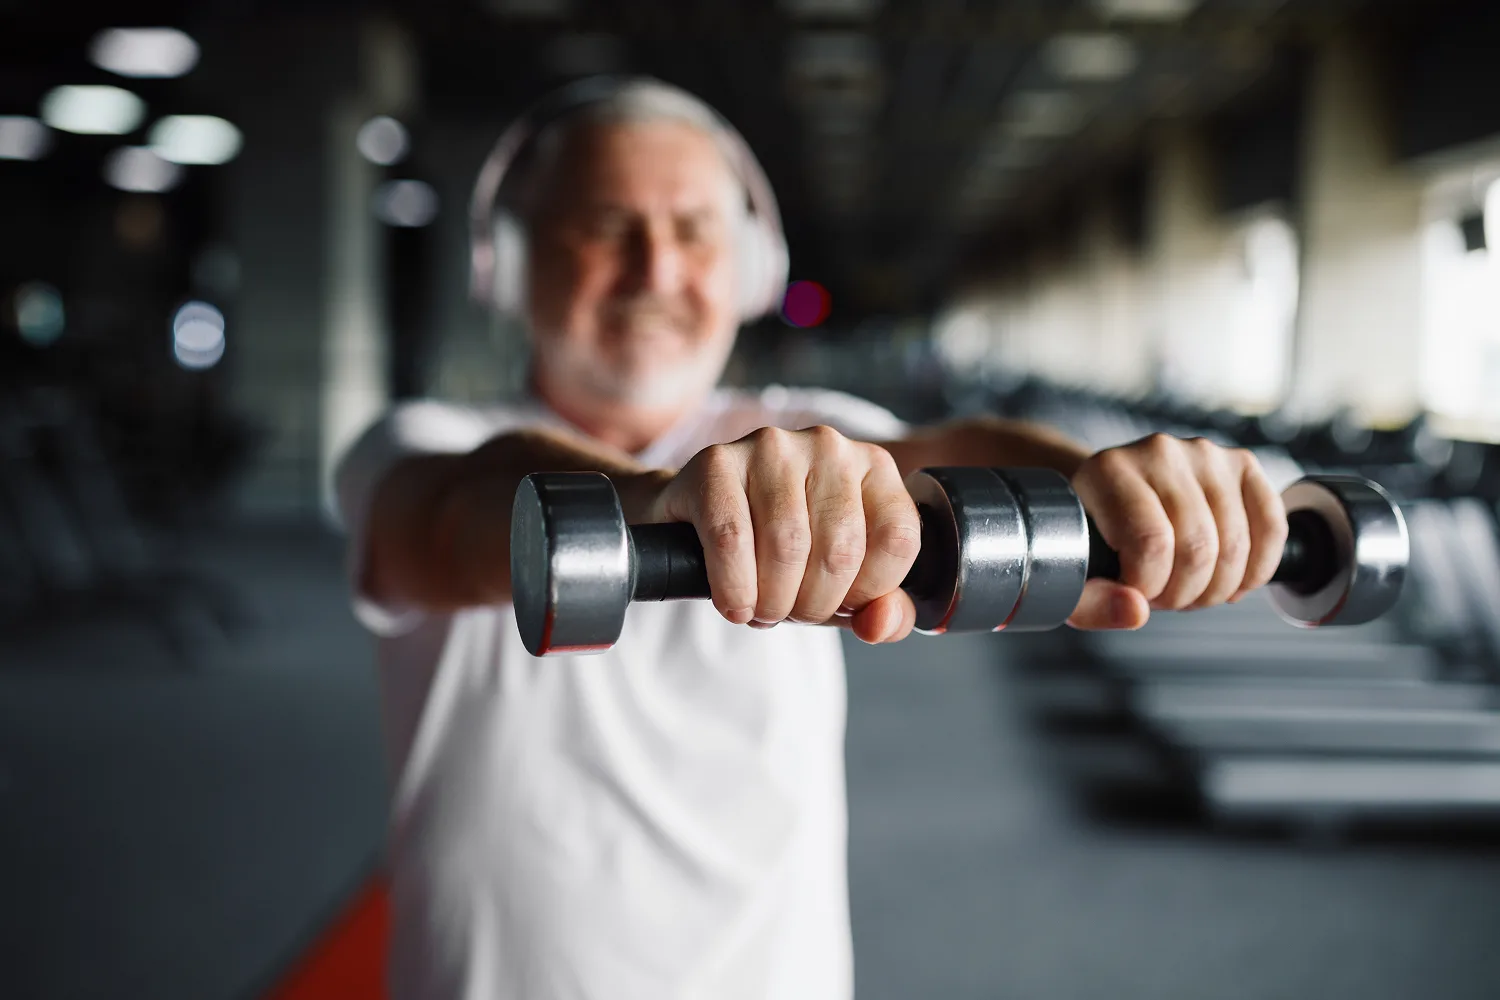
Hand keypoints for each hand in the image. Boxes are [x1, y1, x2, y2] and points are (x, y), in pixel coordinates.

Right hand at [640, 425, 922, 642]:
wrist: (700, 519)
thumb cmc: (785, 552)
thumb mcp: (845, 584)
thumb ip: (884, 610)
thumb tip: (881, 625)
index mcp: (875, 468)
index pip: (898, 540)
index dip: (868, 592)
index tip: (839, 604)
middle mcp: (829, 446)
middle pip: (838, 550)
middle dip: (813, 605)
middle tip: (789, 612)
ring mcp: (772, 447)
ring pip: (786, 546)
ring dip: (772, 601)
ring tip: (761, 608)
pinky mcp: (718, 460)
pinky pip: (731, 538)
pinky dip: (734, 586)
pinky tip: (735, 603)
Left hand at [1068, 434, 1287, 629]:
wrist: (1109, 499)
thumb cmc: (1090, 539)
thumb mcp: (1073, 576)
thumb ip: (1091, 602)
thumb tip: (1136, 610)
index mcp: (1107, 471)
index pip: (1150, 543)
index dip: (1150, 587)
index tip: (1137, 593)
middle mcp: (1158, 452)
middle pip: (1197, 548)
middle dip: (1185, 594)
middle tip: (1165, 597)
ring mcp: (1204, 455)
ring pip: (1235, 545)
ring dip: (1217, 588)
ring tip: (1190, 588)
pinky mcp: (1242, 464)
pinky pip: (1271, 527)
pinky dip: (1258, 569)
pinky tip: (1233, 582)